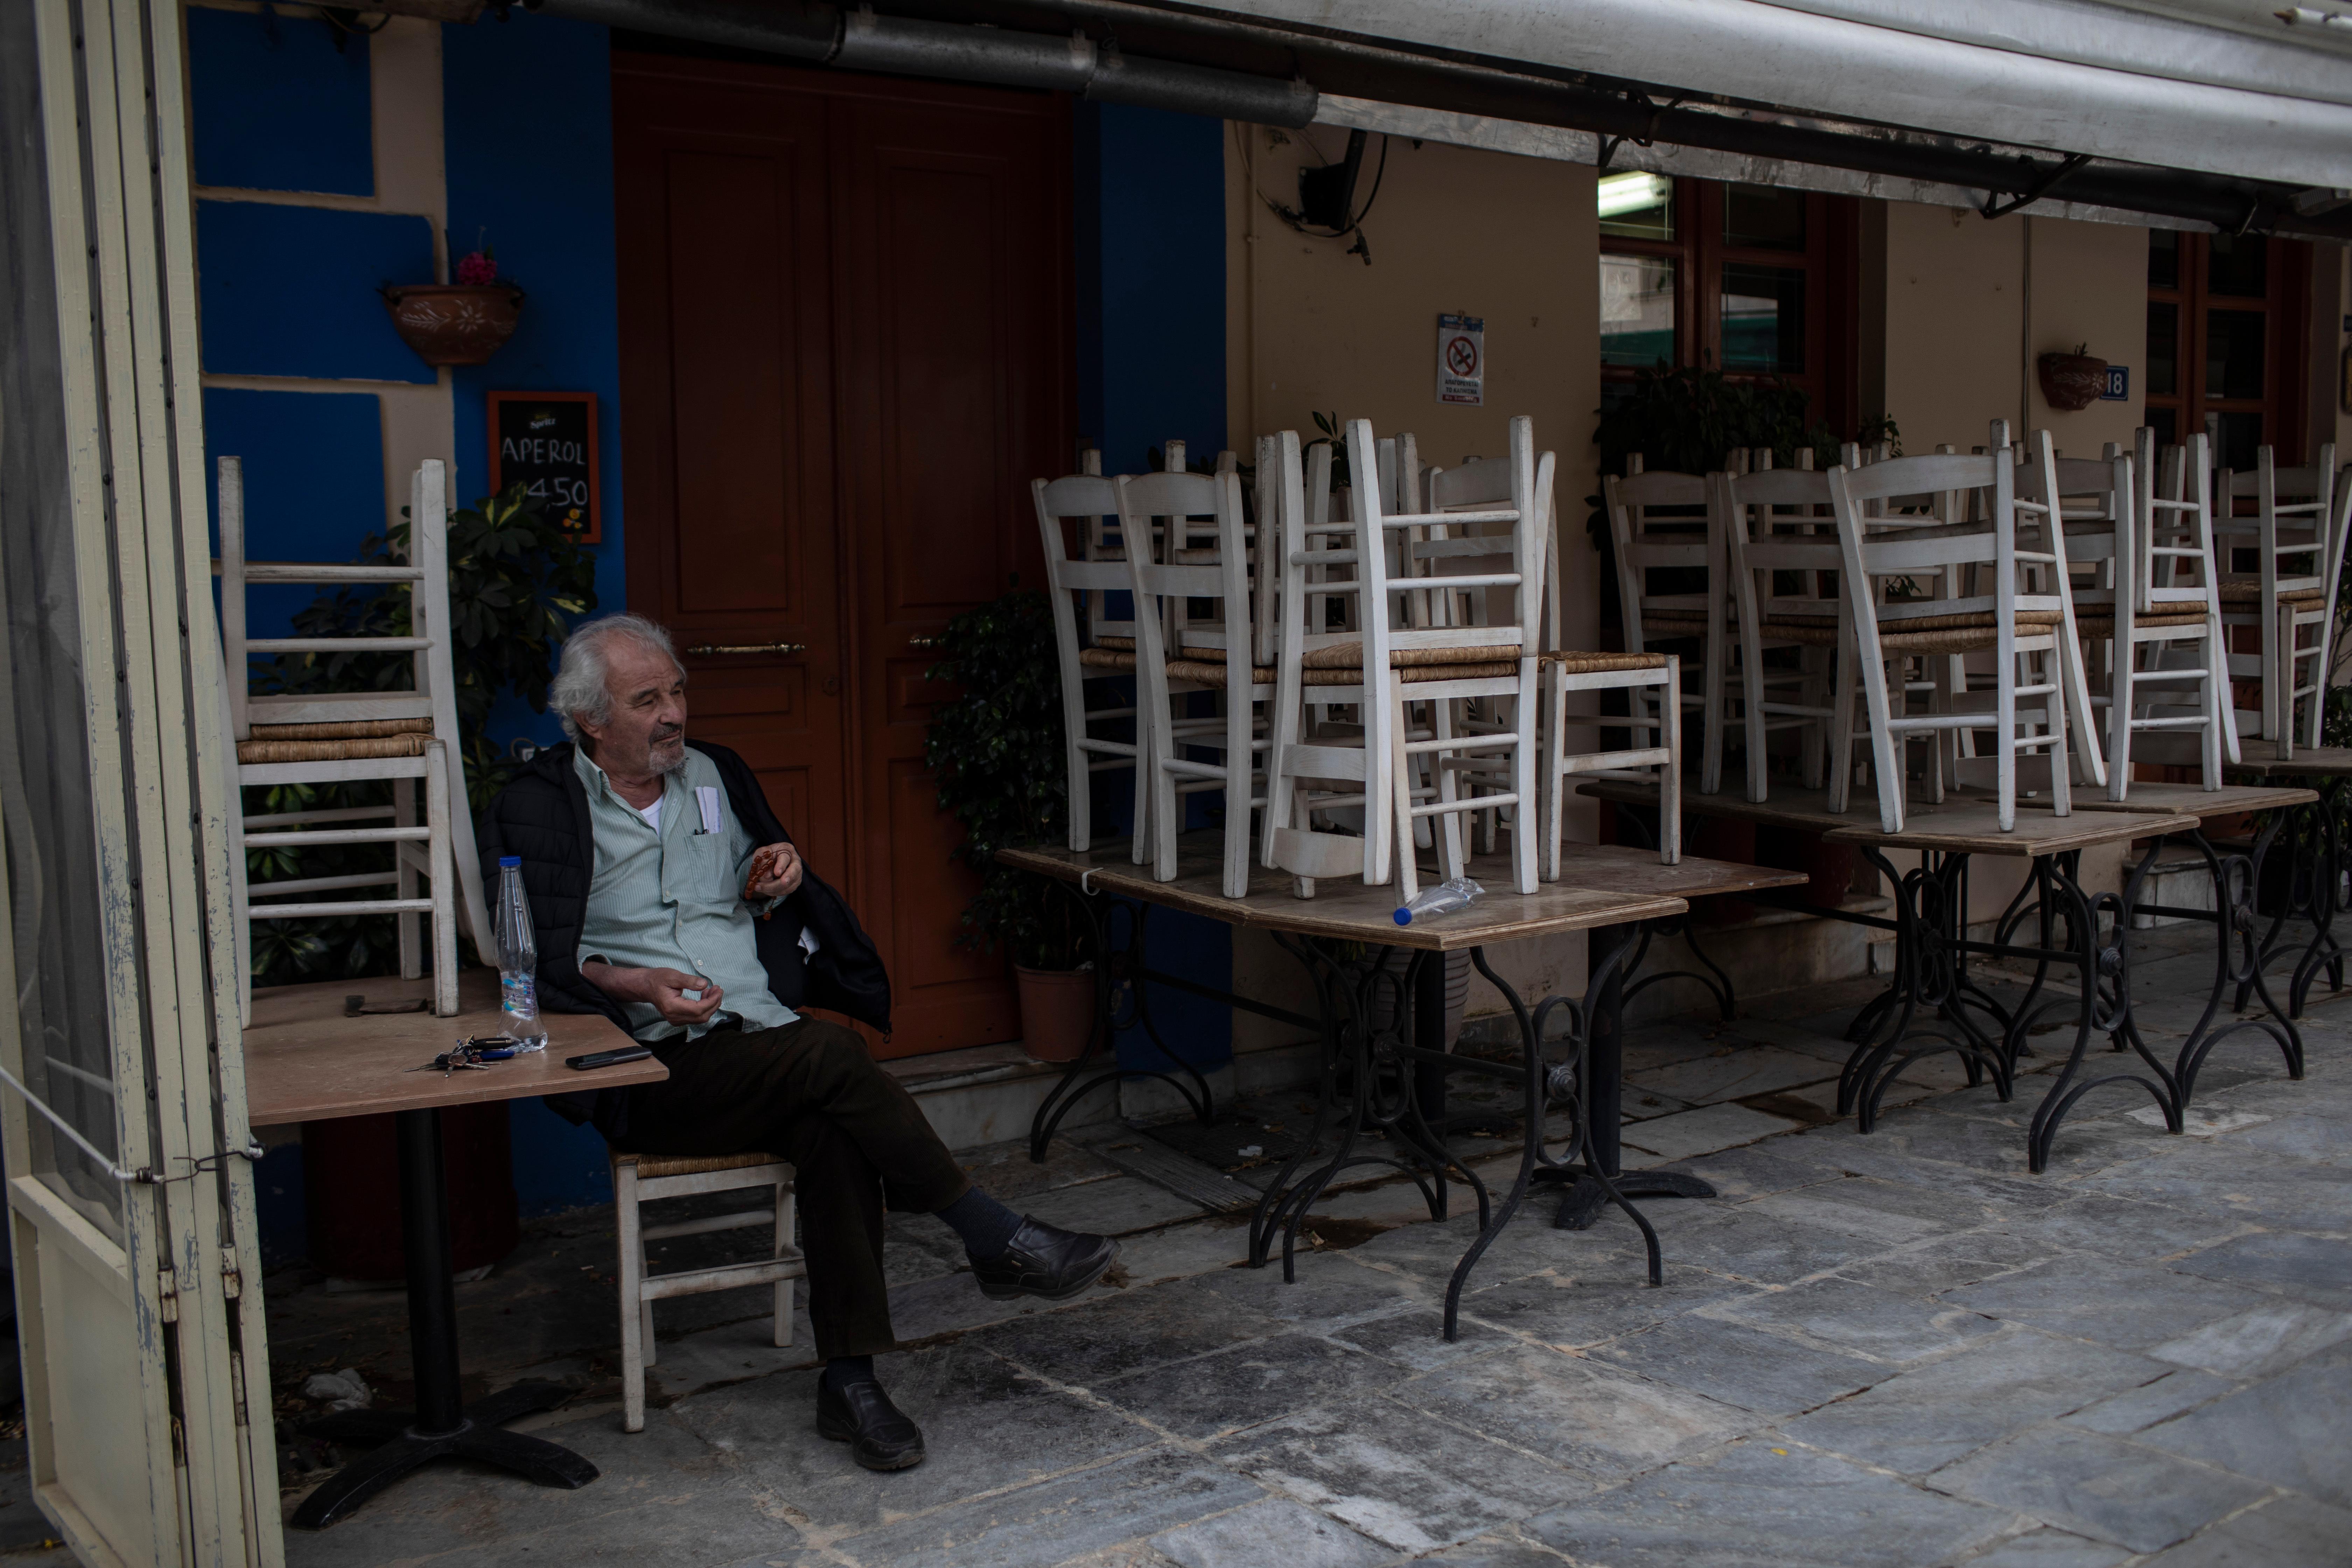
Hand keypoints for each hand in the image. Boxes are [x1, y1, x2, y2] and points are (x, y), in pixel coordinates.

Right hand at [583, 962, 723, 1025]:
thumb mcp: (673, 976)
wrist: (646, 987)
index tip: (718, 989)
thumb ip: (689, 981)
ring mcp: (676, 1020)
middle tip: (718, 989)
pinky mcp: (678, 1019)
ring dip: (710, 1005)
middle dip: (714, 1003)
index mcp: (672, 1007)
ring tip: (712, 991)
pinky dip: (704, 1008)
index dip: (711, 1001)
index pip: (698, 1009)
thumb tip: (704, 984)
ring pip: (700, 1018)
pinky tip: (704, 996)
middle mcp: (674, 1017)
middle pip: (702, 1017)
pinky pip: (696, 1017)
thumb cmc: (657, 979)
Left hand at [745, 842, 803, 900]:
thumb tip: (767, 876)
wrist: (772, 860)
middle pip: (793, 872)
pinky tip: (765, 890)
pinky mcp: (794, 884)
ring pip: (789, 884)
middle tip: (772, 886)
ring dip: (773, 888)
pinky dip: (775, 892)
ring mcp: (797, 874)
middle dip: (784, 880)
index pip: (786, 858)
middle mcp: (795, 861)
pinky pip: (786, 891)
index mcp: (787, 850)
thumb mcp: (761, 854)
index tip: (776, 873)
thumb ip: (763, 862)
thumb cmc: (767, 855)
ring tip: (758, 887)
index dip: (781, 866)